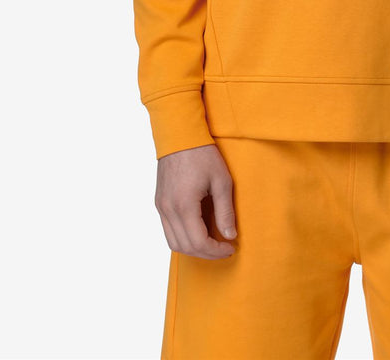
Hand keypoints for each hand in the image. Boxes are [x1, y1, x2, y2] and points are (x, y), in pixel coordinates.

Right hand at [155, 143, 237, 258]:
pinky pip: (168, 230)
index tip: (230, 247)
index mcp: (184, 205)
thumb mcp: (221, 180)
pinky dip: (183, 237)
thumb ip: (225, 211)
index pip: (199, 242)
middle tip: (223, 249)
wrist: (179, 134)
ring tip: (211, 243)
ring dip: (193, 248)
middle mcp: (168, 210)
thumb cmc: (202, 154)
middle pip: (185, 247)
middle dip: (206, 254)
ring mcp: (161, 206)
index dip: (216, 251)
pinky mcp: (159, 202)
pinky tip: (198, 231)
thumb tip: (230, 235)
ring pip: (173, 242)